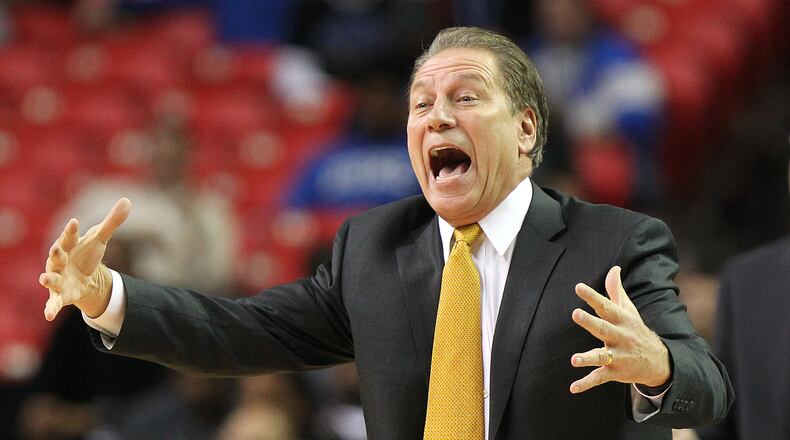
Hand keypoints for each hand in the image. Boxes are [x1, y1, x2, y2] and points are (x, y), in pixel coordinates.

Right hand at [39, 198, 130, 320]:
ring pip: (51, 278)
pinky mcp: (60, 295)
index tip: (74, 222)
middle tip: (55, 249)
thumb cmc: (87, 253)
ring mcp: (57, 278)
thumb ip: (112, 221)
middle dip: (55, 253)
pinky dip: (50, 308)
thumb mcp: (100, 238)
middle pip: (56, 256)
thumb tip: (128, 200)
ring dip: (48, 279)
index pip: (69, 236)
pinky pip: (53, 303)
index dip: (71, 230)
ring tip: (44, 278)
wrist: (83, 277)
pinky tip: (48, 315)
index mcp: (68, 245)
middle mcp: (59, 261)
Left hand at [569, 266, 670, 392]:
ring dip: (588, 358)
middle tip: (575, 314)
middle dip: (590, 322)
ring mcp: (617, 356)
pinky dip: (586, 383)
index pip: (605, 306)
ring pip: (601, 356)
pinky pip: (599, 378)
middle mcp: (620, 337)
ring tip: (574, 359)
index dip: (592, 296)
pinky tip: (573, 387)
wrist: (659, 361)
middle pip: (603, 328)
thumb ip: (616, 290)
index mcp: (621, 320)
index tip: (578, 287)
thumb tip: (614, 268)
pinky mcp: (615, 372)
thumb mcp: (628, 310)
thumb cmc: (636, 330)